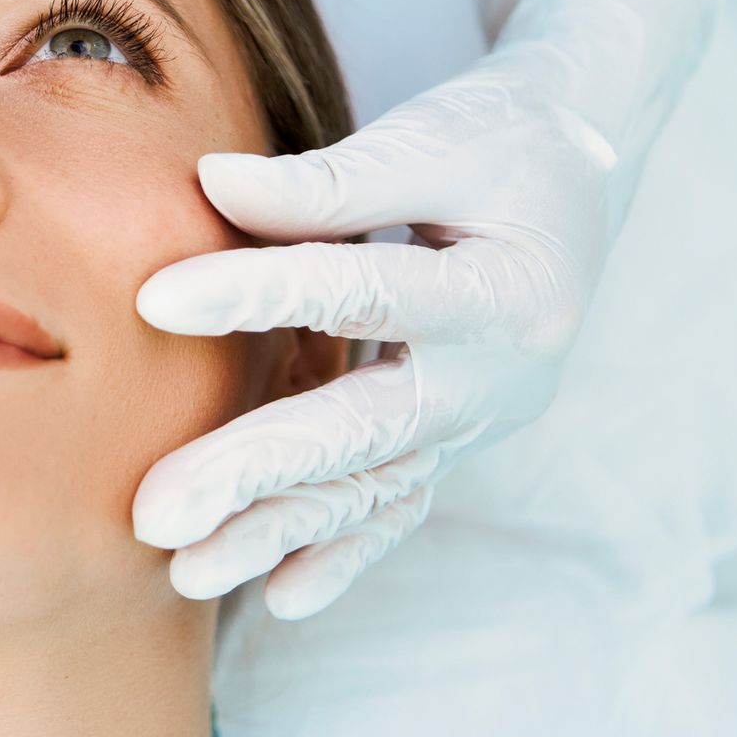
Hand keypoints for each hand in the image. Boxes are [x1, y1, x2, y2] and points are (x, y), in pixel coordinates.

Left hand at [131, 0, 722, 618]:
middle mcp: (502, 377)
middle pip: (365, 429)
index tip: (155, 299)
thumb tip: (211, 184)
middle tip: (156, 516)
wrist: (582, 175)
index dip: (259, 292)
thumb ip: (329, 178)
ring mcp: (482, 421)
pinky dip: (343, 551)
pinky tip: (281, 600)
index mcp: (509, 289)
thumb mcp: (434, 137)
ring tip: (187, 576)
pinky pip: (397, 504)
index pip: (365, 291)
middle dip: (256, 474)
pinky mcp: (455, 438)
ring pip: (371, 485)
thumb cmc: (500, 141)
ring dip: (278, 534)